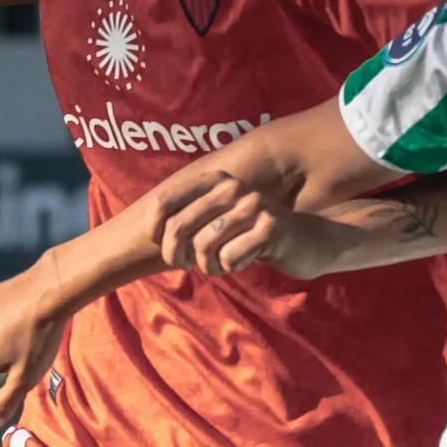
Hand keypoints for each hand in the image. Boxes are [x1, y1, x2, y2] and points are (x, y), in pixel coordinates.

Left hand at [152, 167, 342, 281]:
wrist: (304, 241)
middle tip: (187, 264)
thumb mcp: (218, 217)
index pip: (163, 200)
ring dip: (206, 264)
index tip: (161, 245)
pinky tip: (239, 262)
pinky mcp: (269, 229)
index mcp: (214, 179)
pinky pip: (229, 257)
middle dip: (176, 255)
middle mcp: (231, 186)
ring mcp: (252, 206)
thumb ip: (188, 215)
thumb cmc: (250, 234)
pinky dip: (229, 267)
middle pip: (178, 227)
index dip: (153, 229)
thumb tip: (142, 229)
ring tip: (218, 264)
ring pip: (204, 245)